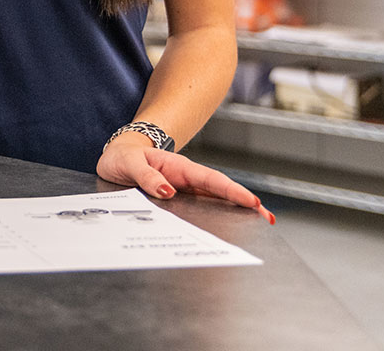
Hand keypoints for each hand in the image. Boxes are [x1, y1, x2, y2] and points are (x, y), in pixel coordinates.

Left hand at [97, 137, 275, 223]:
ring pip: (215, 200)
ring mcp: (185, 188)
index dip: (231, 190)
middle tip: (268, 218)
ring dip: (236, 211)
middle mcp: (185, 178)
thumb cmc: (122, 157)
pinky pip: (202, 207)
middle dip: (245, 203)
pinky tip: (230, 227)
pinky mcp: (179, 198)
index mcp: (178, 167)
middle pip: (220, 191)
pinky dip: (218, 216)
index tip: (252, 201)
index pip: (210, 179)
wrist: (115, 156)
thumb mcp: (129, 164)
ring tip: (260, 225)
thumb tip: (167, 191)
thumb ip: (146, 176)